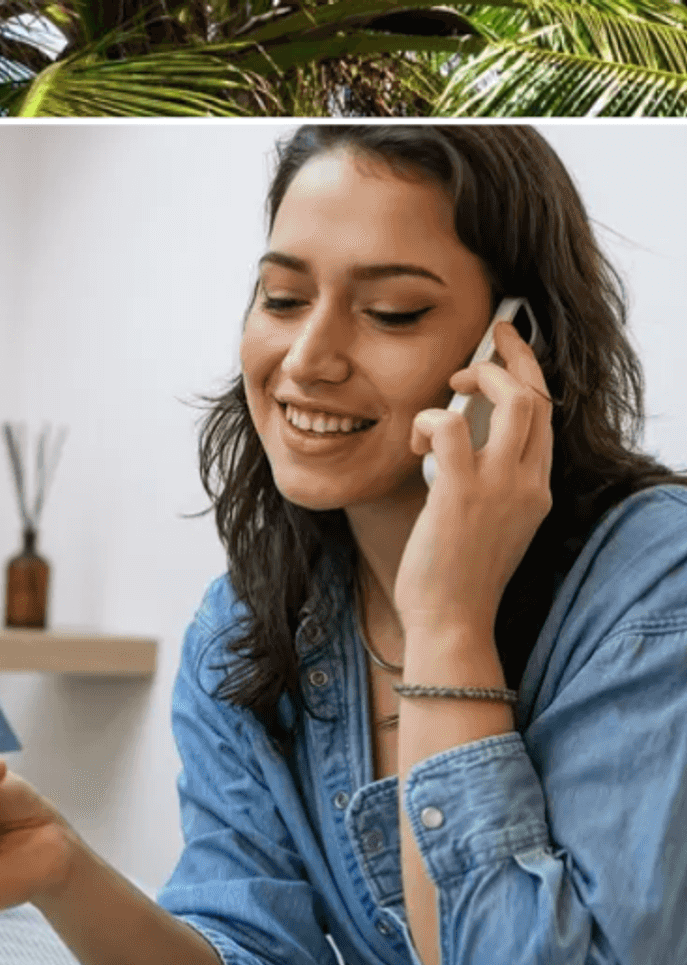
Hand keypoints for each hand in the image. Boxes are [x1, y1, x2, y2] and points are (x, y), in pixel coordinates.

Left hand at [400, 318, 553, 635]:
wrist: (451, 621)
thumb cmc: (456, 578)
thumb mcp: (489, 524)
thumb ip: (487, 484)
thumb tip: (457, 445)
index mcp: (537, 489)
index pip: (547, 417)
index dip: (529, 376)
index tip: (509, 352)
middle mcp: (528, 483)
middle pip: (540, 397)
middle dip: (514, 359)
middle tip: (486, 343)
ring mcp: (500, 487)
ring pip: (514, 401)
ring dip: (479, 380)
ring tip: (450, 387)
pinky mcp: (461, 494)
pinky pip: (453, 429)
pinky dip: (432, 421)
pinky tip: (417, 441)